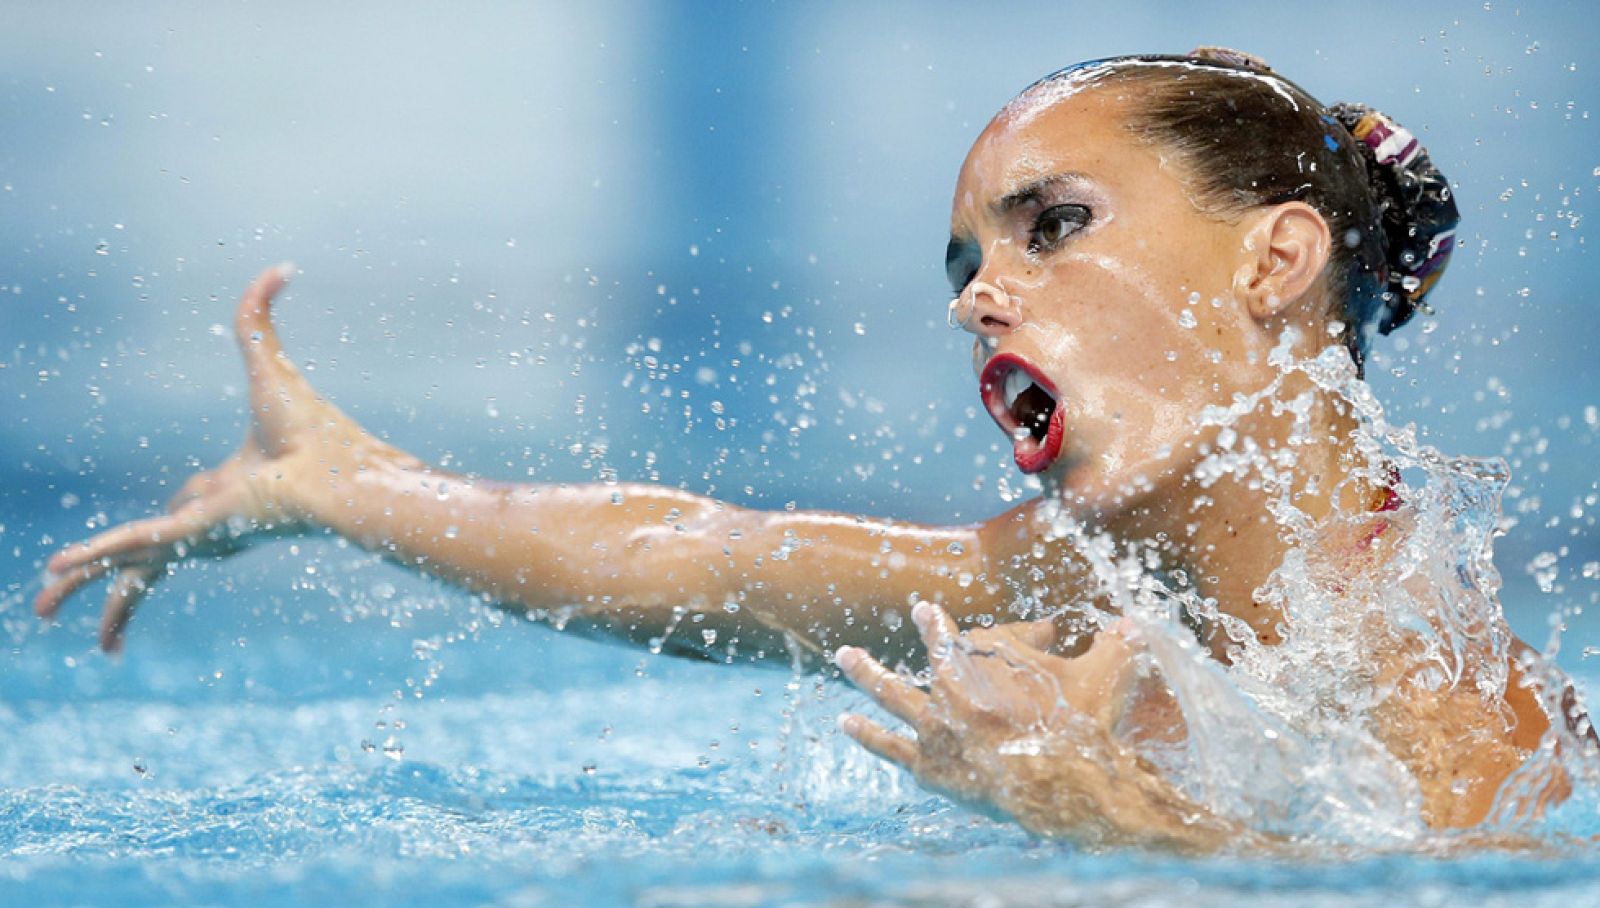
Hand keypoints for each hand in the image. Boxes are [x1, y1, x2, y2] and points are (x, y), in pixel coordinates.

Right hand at [36, 265, 373, 650]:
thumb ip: (259, 318)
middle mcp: (211, 519)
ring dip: (85, 585)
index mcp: (230, 490)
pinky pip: (133, 548)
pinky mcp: (193, 534)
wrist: (341, 475)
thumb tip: (280, 266)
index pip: (186, 510)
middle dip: (107, 573)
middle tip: (67, 590)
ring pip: (130, 566)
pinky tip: (54, 574)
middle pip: (147, 552)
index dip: (171, 518)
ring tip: (42, 609)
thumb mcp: (270, 365)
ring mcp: (200, 533)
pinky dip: (95, 557)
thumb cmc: (320, 432)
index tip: (168, 527)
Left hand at [836, 602, 1238, 849]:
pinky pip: (890, 745)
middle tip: (923, 614)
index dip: (1022, 637)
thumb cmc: (1081, 727)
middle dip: (931, 632)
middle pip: (936, 653)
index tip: (1040, 634)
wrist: (1061, 786)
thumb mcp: (1106, 675)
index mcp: (986, 655)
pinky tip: (845, 723)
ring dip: (866, 672)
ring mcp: (935, 725)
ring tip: (844, 656)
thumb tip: (1137, 622)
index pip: (994, 636)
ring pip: (891, 692)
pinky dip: (868, 734)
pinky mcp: (929, 765)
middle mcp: (950, 684)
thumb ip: (1117, 643)